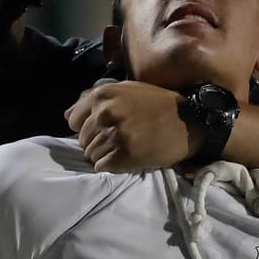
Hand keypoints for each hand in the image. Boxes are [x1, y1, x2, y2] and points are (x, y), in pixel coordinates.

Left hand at [64, 80, 197, 171]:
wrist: (190, 121)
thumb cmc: (158, 104)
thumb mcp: (126, 90)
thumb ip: (96, 99)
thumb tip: (67, 116)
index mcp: (102, 95)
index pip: (73, 121)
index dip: (87, 128)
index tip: (104, 130)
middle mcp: (105, 113)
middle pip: (82, 140)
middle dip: (97, 143)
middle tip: (119, 141)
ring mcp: (114, 134)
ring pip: (91, 155)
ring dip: (105, 156)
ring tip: (125, 150)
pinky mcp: (124, 155)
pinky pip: (102, 168)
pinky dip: (112, 167)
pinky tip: (127, 159)